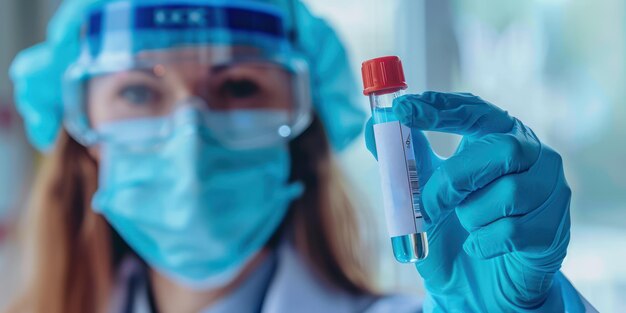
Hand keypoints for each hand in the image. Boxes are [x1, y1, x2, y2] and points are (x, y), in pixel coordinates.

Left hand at [365, 92, 570, 311]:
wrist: (477, 284)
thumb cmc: (453, 228)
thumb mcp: (423, 192)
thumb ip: (404, 161)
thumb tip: (372, 126)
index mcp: (498, 135)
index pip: (474, 109)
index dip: (440, 107)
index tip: (403, 108)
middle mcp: (532, 155)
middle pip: (502, 148)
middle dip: (456, 178)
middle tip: (430, 203)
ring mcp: (550, 191)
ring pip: (508, 194)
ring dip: (470, 216)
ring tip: (465, 226)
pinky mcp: (553, 229)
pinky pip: (513, 232)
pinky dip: (482, 243)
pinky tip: (478, 247)